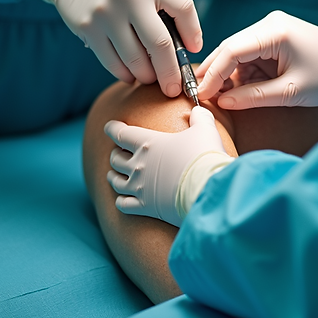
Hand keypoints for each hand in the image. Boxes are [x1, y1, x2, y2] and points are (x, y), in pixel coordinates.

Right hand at [51, 0, 201, 96]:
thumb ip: (168, 4)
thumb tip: (189, 47)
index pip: (183, 9)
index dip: (193, 34)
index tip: (193, 51)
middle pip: (160, 44)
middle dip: (170, 73)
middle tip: (174, 88)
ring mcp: (105, 11)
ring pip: (135, 59)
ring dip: (146, 75)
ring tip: (151, 77)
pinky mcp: (87, 27)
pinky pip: (112, 61)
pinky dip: (125, 74)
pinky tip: (131, 75)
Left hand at [105, 106, 226, 226]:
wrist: (208, 188)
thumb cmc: (204, 156)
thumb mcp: (205, 130)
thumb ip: (200, 118)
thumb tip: (198, 110)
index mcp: (148, 143)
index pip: (120, 133)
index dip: (112, 128)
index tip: (109, 126)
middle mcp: (138, 165)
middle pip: (115, 158)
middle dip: (116, 154)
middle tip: (120, 152)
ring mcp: (139, 187)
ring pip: (115, 182)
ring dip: (114, 176)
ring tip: (115, 175)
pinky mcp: (145, 207)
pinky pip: (123, 204)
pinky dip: (121, 201)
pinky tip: (123, 199)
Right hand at [196, 11, 317, 108]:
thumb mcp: (291, 92)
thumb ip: (253, 97)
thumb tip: (222, 102)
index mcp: (276, 32)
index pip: (232, 50)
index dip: (213, 74)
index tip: (201, 95)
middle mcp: (270, 23)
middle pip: (230, 47)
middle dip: (214, 72)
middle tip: (200, 95)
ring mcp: (272, 27)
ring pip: (237, 51)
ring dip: (228, 74)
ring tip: (219, 97)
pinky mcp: (275, 36)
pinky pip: (249, 54)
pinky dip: (241, 72)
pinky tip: (236, 89)